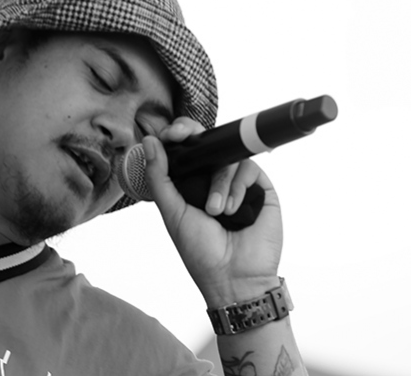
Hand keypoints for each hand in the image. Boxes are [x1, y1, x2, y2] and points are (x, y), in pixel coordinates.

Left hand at [142, 117, 283, 307]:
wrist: (234, 277)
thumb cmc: (200, 251)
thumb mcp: (172, 212)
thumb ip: (159, 176)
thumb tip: (150, 141)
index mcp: (190, 184)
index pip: (184, 150)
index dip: (176, 135)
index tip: (170, 133)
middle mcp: (213, 179)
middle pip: (207, 144)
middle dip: (194, 136)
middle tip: (184, 136)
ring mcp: (238, 183)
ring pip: (227, 158)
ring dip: (218, 183)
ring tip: (216, 211)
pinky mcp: (260, 189)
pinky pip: (248, 168)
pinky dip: (238, 187)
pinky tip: (233, 211)